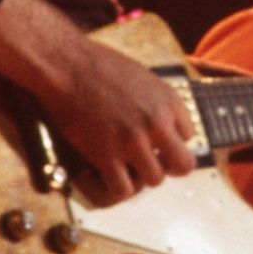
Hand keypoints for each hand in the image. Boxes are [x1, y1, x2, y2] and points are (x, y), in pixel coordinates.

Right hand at [36, 41, 197, 205]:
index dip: (168, 140)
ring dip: (140, 176)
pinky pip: (124, 189)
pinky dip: (116, 186)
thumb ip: (156, 101)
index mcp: (169, 100)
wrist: (64, 64)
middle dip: (168, 166)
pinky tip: (106, 173)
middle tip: (149, 162)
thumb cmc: (97, 65)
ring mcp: (132, 140)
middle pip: (183, 165)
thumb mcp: (141, 76)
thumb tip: (163, 121)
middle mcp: (156, 122)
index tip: (151, 138)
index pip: (188, 136)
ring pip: (155, 180)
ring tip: (123, 165)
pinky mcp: (106, 155)